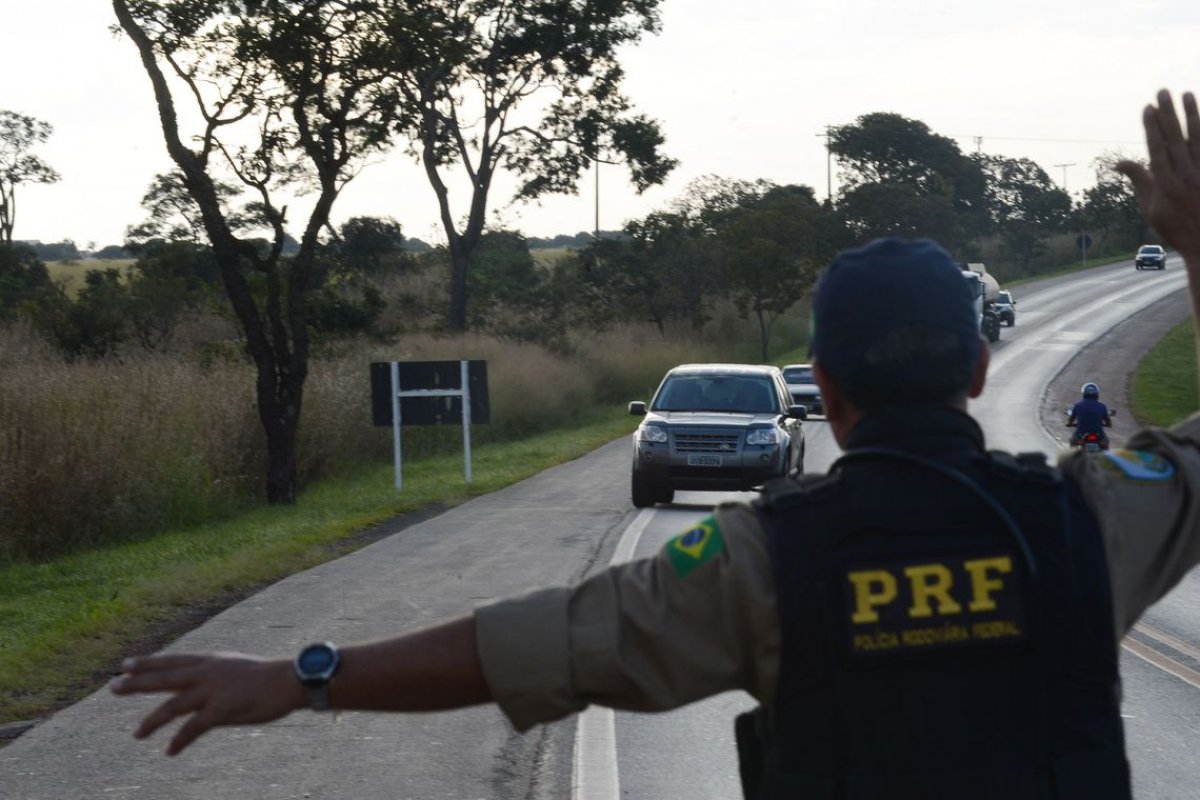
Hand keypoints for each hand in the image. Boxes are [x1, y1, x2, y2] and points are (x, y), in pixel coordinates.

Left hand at [111, 652, 302, 754]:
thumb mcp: (237, 667)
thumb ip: (217, 675)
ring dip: (152, 721)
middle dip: (137, 683)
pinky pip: (193, 729)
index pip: (172, 660)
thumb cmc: (269, 676)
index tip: (125, 664)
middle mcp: (207, 673)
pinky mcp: (221, 710)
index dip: (148, 662)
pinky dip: (179, 741)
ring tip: (137, 734)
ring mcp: (213, 691)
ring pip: (173, 706)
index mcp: (211, 661)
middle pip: (164, 677)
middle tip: (113, 687)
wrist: (290, 680)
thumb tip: (204, 685)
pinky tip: (170, 751)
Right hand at [1117, 90, 1199, 261]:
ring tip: (1187, 94)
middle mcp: (1185, 175)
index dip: (1151, 126)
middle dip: (1168, 113)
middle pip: (1175, 138)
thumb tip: (1120, 163)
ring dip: (1192, 114)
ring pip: (1197, 138)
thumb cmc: (1175, 227)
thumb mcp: (1150, 208)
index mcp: (1165, 184)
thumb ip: (1139, 180)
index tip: (1147, 107)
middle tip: (1163, 91)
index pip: (1156, 148)